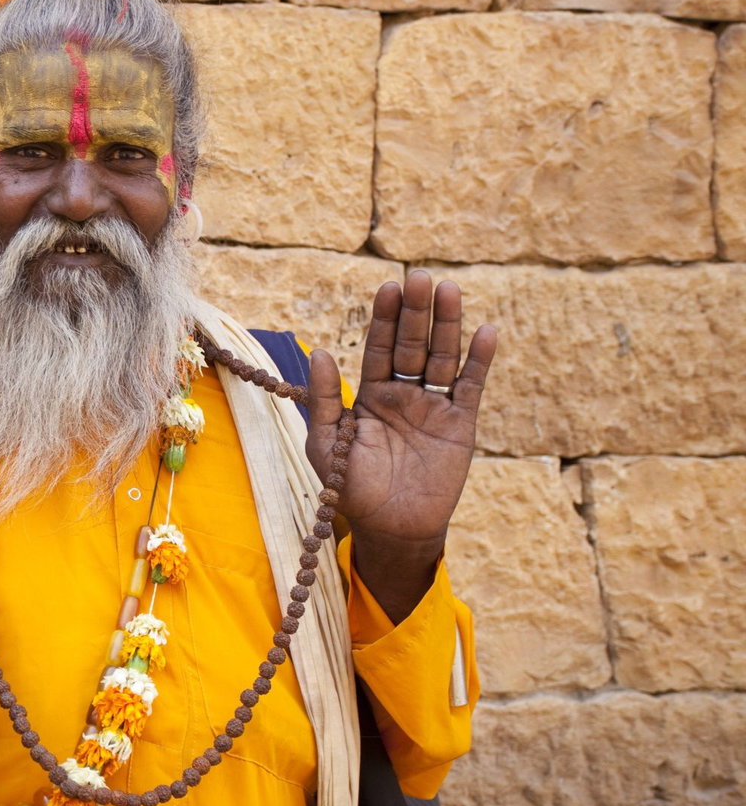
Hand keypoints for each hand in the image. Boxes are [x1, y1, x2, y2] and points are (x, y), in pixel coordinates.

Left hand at [308, 269, 497, 619]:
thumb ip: (324, 401)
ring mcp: (434, 407)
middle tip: (420, 277)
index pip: (379, 348)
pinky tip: (485, 331)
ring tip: (449, 290)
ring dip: (447, 325)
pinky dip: (479, 360)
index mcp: (370, 395)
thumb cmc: (351, 488)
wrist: (390, 528)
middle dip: (416, 312)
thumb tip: (320, 352)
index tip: (388, 287)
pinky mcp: (460, 424)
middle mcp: (403, 394)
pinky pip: (470, 386)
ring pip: (442, 357)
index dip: (385, 319)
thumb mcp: (327, 443)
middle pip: (412, 345)